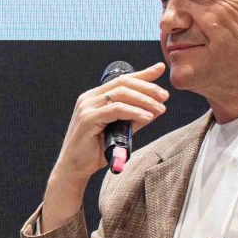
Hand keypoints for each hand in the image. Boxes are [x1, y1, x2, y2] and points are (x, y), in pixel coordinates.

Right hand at [58, 61, 168, 180]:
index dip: (142, 74)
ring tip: (160, 108)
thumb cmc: (93, 151)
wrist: (73, 169)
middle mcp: (89, 98)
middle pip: (123, 83)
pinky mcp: (88, 118)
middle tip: (164, 96)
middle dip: (147, 87)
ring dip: (144, 100)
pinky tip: (147, 116)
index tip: (159, 69)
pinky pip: (116, 110)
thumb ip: (134, 118)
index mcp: (94, 97)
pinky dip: (134, 112)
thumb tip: (155, 109)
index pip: (121, 80)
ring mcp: (87, 107)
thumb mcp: (119, 131)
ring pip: (121, 94)